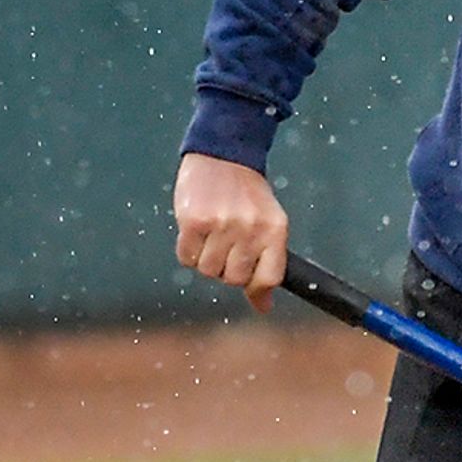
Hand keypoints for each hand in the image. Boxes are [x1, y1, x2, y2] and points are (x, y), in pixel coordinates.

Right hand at [172, 154, 288, 310]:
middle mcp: (250, 228)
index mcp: (274, 229)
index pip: (269, 278)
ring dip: (206, 259)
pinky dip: (188, 250)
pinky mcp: (194, 221)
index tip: (250, 285)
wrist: (222, 154)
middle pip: (234, 278)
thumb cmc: (247, 194)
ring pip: (209, 271)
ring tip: (210, 235)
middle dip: (227, 269)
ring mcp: (222, 224)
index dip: (256, 288)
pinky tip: (195, 231)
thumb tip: (263, 306)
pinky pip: (187, 257)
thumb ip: (268, 262)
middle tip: (225, 246)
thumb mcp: (268, 223)